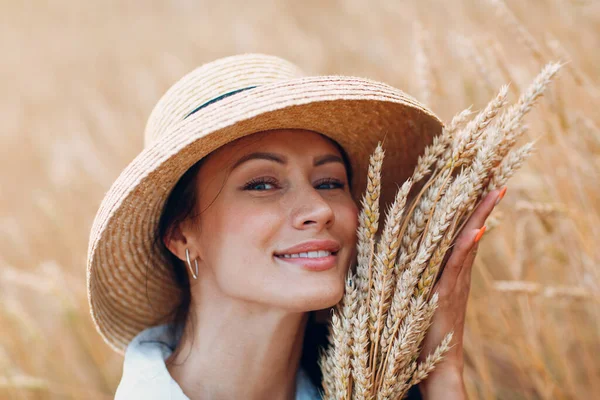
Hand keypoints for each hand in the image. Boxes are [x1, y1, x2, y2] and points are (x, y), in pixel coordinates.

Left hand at [418, 187, 505, 398]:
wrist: (435, 364)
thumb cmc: (421, 329)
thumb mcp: (417, 293)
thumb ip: (413, 273)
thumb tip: (397, 252)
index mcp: (448, 269)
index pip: (461, 231)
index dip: (469, 208)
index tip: (479, 183)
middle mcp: (457, 271)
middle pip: (471, 230)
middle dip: (482, 204)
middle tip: (496, 177)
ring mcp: (456, 281)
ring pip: (468, 241)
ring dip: (480, 216)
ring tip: (494, 191)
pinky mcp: (447, 293)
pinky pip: (456, 265)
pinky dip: (465, 248)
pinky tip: (475, 231)